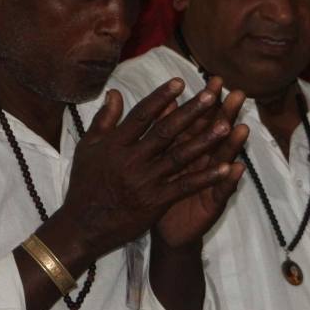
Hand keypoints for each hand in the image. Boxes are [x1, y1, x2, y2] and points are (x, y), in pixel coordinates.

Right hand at [40, 79, 236, 263]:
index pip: (141, 115)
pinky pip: (185, 186)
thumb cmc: (84, 185)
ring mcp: (145, 182)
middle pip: (165, 131)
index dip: (161, 97)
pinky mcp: (156, 202)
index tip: (179, 82)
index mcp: (115, 145)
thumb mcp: (87, 149)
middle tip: (210, 95)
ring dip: (204, 141)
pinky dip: (206, 177)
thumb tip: (115, 92)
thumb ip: (104, 120)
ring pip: (179, 156)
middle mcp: (131, 160)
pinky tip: (226, 167)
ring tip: (226, 126)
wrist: (83, 227)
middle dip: (189, 112)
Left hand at [155, 83, 248, 248]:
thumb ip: (161, 130)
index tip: (215, 80)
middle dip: (226, 114)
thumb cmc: (161, 191)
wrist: (166, 230)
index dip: (208, 101)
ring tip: (242, 127)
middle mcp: (204, 160)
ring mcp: (211, 181)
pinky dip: (228, 180)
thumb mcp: (158, 159)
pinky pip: (221, 191)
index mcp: (189, 147)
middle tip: (237, 94)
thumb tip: (162, 101)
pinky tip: (237, 168)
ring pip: (222, 159)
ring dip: (233, 144)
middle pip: (216, 134)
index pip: (201, 120)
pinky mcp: (213, 203)